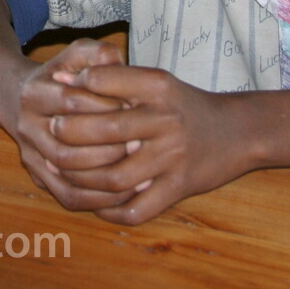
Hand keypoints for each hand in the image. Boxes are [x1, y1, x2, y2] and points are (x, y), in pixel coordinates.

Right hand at [6, 39, 136, 211]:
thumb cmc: (63, 75)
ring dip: (105, 174)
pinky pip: (69, 197)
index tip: (134, 108)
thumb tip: (119, 61)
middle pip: (66, 144)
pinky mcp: (40, 179)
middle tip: (140, 143)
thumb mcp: (77, 55)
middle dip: (107, 145)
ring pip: (67, 173)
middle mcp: (27, 126)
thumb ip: (98, 53)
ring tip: (139, 169)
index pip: (71, 102)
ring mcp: (32, 156)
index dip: (106, 106)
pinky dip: (100, 199)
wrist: (23, 100)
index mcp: (34, 93)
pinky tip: (127, 193)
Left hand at [44, 64, 253, 224]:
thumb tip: (60, 79)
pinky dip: (110, 210)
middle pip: (105, 130)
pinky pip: (137, 209)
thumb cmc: (184, 104)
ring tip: (61, 167)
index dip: (74, 90)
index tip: (57, 96)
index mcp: (157, 87)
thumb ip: (110, 78)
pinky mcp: (179, 188)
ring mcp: (173, 158)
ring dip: (81, 176)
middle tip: (51, 131)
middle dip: (69, 133)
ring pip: (114, 177)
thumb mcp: (154, 81)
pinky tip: (94, 202)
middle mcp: (166, 121)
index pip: (103, 81)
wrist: (238, 131)